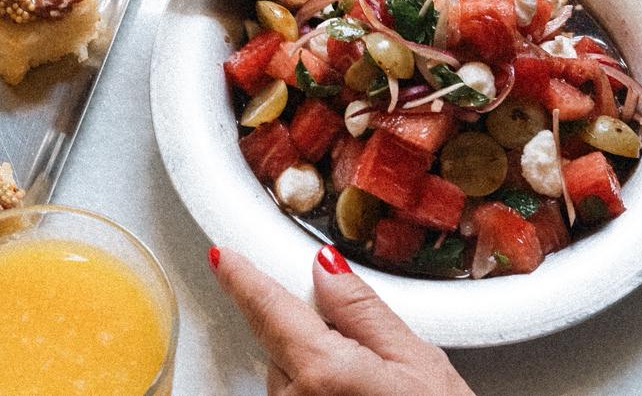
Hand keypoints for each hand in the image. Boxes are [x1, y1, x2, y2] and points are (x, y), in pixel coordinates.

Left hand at [210, 243, 474, 395]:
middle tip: (367, 354)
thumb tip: (326, 268)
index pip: (268, 308)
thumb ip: (363, 309)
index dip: (243, 278)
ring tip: (370, 391)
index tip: (224, 258)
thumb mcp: (417, 361)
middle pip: (282, 346)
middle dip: (312, 335)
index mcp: (322, 372)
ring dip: (316, 375)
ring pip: (290, 382)